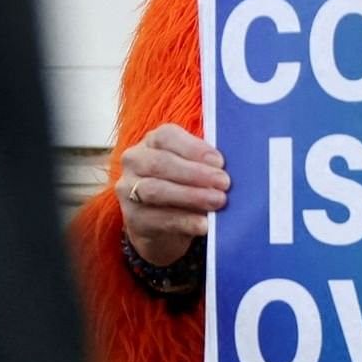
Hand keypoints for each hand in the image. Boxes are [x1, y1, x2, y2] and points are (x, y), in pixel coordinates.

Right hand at [118, 124, 227, 265]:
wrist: (158, 224)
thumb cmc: (183, 186)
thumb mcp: (193, 169)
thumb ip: (207, 164)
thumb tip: (232, 168)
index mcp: (152, 141)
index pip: (167, 137)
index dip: (194, 148)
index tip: (220, 161)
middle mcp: (135, 161)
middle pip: (161, 163)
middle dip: (196, 174)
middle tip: (224, 183)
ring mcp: (128, 189)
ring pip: (156, 190)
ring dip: (190, 196)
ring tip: (218, 202)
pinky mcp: (133, 218)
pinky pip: (157, 219)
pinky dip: (183, 221)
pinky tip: (203, 224)